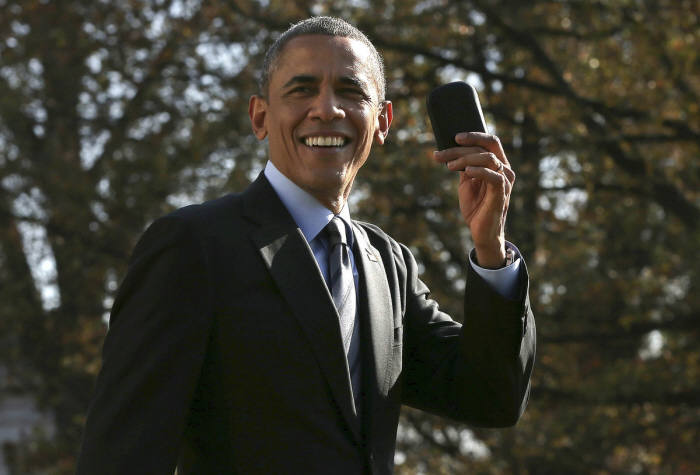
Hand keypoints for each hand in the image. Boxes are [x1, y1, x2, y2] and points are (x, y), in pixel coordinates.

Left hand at [433, 132, 514, 267]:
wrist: (481, 231)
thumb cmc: (475, 206)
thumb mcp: (466, 182)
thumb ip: (464, 166)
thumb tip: (450, 150)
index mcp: (498, 164)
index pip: (490, 142)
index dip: (474, 136)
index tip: (454, 137)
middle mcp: (505, 169)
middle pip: (486, 147)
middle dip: (462, 148)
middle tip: (441, 154)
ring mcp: (505, 181)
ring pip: (488, 158)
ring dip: (465, 160)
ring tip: (448, 166)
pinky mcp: (502, 193)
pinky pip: (494, 176)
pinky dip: (479, 171)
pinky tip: (466, 172)